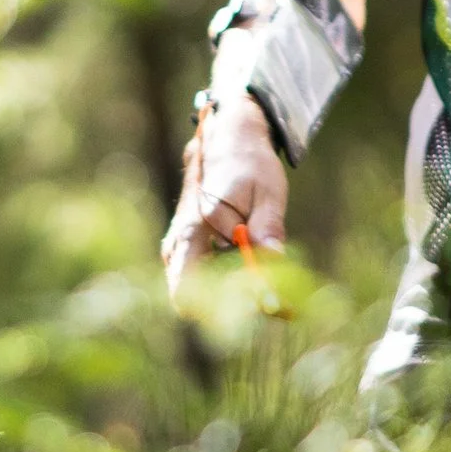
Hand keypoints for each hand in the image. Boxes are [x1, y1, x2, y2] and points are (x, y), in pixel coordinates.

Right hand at [160, 92, 287, 299]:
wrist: (229, 141)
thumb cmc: (250, 165)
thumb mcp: (267, 194)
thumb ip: (267, 230)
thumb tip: (273, 265)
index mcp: (197, 225)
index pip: (196, 286)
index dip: (229, 303)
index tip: (264, 304)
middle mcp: (179, 242)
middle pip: (192, 298)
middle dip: (230, 310)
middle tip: (273, 308)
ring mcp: (177, 248)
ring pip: (197, 293)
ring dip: (230, 301)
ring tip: (271, 297)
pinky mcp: (185, 251)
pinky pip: (200, 281)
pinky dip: (228, 290)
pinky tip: (258, 284)